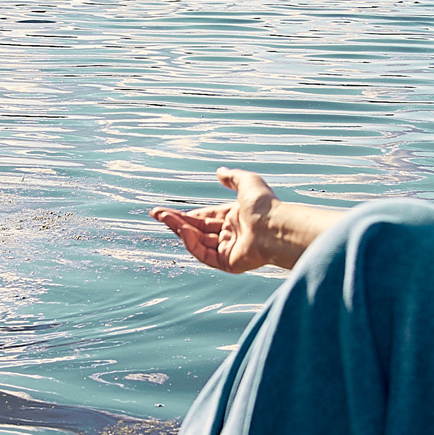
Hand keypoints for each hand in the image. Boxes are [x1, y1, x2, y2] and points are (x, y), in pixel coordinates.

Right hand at [151, 167, 283, 273]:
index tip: (167, 211)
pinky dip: (192, 244)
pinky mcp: (228, 263)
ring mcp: (229, 249)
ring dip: (180, 230)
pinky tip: (183, 231)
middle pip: (198, 229)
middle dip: (176, 222)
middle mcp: (231, 234)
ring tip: (164, 218)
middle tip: (156, 214)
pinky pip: (204, 254)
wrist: (277, 228)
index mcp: (235, 217)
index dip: (186, 214)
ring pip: (198, 241)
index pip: (205, 217)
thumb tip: (220, 171)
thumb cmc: (267, 206)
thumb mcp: (248, 182)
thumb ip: (232, 177)